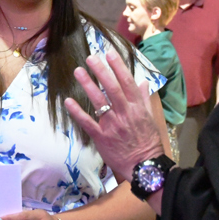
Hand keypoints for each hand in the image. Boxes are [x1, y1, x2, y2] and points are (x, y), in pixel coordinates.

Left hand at [64, 50, 163, 180]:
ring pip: (99, 101)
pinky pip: (88, 122)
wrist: (144, 166)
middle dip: (101, 71)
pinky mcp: (101, 137)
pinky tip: (68, 101)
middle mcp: (125, 113)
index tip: (109, 53)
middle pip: (112, 88)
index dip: (118, 67)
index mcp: (137, 108)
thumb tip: (143, 82)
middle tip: (90, 58)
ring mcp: (112, 125)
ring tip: (78, 71)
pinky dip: (77, 112)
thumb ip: (144, 99)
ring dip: (88, 85)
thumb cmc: (148, 142)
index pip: (127, 83)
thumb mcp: (150, 118)